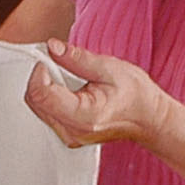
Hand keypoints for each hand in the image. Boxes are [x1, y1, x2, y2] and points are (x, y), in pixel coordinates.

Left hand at [23, 38, 172, 150]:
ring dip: (45, 88)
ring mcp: (69, 137)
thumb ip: (77, 58)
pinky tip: (69, 91)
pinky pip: (46, 114)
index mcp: (84, 116)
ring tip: (69, 78)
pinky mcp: (68, 136)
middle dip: (41, 78)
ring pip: (38, 109)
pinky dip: (50, 98)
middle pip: (35, 102)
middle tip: (59, 64)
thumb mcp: (108, 68)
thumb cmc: (136, 95)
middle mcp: (73, 131)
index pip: (41, 95)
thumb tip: (52, 47)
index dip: (39, 72)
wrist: (149, 118)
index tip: (48, 59)